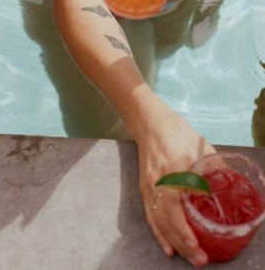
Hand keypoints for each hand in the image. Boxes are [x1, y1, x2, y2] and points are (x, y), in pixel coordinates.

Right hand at [135, 102, 215, 266]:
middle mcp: (160, 180)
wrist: (149, 122)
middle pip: (168, 219)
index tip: (201, 245)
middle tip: (200, 260)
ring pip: (158, 220)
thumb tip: (232, 190)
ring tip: (188, 257)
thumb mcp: (202, 147)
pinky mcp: (144, 186)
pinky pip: (150, 214)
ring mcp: (149, 184)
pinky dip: (158, 233)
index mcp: (176, 169)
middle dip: (184, 243)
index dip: (187, 229)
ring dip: (173, 242)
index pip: (178, 206)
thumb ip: (216, 169)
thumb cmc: (177, 133)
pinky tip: (167, 247)